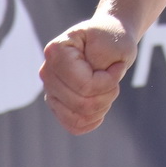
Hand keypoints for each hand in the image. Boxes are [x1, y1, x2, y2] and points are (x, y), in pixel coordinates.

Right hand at [39, 13, 137, 134]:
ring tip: (109, 88)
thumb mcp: (112, 45)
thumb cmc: (111, 40)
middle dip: (108, 94)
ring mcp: (50, 90)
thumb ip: (98, 65)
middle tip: (116, 76)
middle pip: (81, 103)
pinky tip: (102, 104)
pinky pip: (74, 126)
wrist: (109, 41)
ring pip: (78, 117)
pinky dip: (93, 120)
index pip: (84, 85)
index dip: (108, 82)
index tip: (118, 66)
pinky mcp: (57, 105)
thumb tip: (84, 90)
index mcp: (56, 51)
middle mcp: (47, 72)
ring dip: (102, 106)